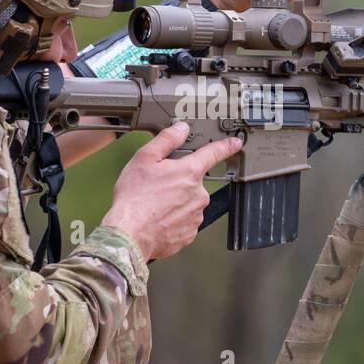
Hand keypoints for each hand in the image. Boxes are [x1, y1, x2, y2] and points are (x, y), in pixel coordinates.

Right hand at [100, 121, 241, 261]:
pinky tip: (157, 218)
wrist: (129, 233)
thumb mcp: (145, 158)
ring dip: (175, 201)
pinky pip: (184, 221)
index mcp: (189, 172)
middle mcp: (198, 194)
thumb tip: (181, 129)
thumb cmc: (134, 198)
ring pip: (188, 202)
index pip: (213, 154)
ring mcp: (195, 215)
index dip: (225, 147)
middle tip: (156, 186)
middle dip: (178, 181)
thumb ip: (167, 140)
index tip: (234, 144)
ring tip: (153, 204)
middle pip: (193, 181)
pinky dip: (172, 219)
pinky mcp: (189, 233)